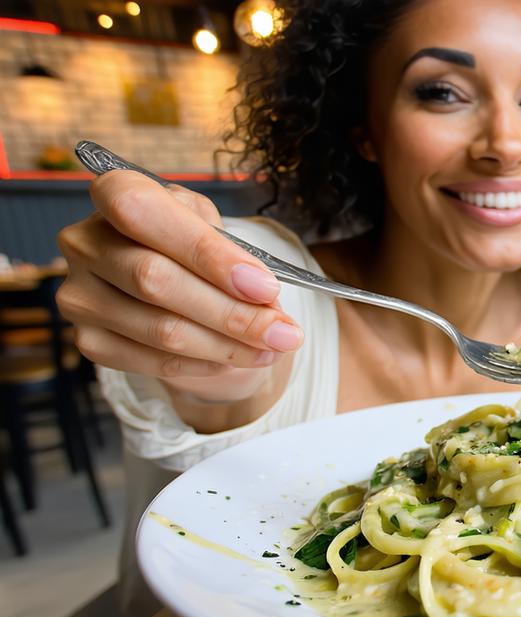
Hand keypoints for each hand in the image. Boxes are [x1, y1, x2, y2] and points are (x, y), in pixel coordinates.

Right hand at [56, 170, 303, 402]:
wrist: (166, 276)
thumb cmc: (187, 241)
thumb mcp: (208, 224)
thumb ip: (230, 251)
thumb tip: (262, 295)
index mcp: (112, 194)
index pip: (145, 215)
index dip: (207, 253)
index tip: (264, 285)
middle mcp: (84, 243)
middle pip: (156, 281)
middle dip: (233, 312)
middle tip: (285, 332)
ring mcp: (80, 295)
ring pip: (161, 329)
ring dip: (229, 345)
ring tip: (275, 347)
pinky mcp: (90, 339)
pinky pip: (154, 361)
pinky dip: (206, 363)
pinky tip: (238, 357)